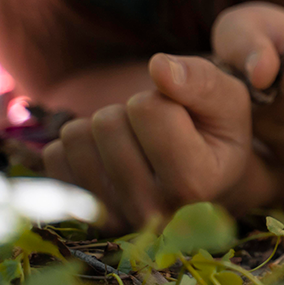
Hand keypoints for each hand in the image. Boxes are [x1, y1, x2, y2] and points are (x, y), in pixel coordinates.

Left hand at [43, 54, 251, 231]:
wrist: (206, 181)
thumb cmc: (217, 133)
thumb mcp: (228, 100)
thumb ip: (201, 80)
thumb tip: (158, 65)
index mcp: (196, 184)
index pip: (148, 108)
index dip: (163, 97)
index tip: (183, 117)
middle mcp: (153, 212)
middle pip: (108, 123)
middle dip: (130, 112)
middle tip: (157, 132)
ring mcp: (114, 219)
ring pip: (77, 136)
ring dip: (104, 128)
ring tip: (136, 144)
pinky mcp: (83, 217)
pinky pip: (55, 156)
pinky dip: (82, 147)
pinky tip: (111, 159)